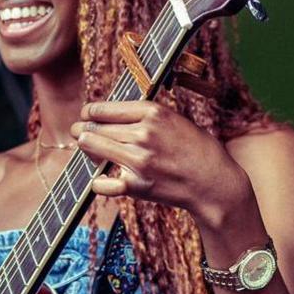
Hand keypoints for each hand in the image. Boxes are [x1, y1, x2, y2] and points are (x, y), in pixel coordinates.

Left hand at [71, 101, 252, 225]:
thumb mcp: (176, 120)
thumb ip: (147, 117)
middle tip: (79, 133)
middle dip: (84, 130)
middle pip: (95, 127)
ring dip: (87, 150)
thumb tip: (114, 116)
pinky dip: (98, 181)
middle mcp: (143, 133)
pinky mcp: (137, 185)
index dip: (90, 112)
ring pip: (93, 148)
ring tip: (88, 150)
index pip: (105, 108)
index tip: (85, 115)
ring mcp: (138, 160)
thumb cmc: (198, 151)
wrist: (214, 184)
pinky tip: (100, 178)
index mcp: (153, 112)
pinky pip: (101, 182)